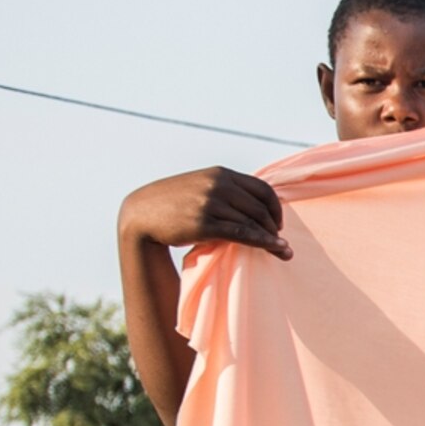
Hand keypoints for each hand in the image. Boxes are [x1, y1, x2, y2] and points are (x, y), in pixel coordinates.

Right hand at [119, 167, 288, 259]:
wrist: (141, 214)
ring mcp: (210, 203)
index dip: (275, 208)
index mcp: (220, 173)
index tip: (277, 223)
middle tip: (280, 242)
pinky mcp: (204, 223)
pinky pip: (243, 234)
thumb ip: (225, 189)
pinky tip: (276, 250)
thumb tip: (255, 205)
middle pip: (261, 207)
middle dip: (274, 227)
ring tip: (283, 252)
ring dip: (272, 239)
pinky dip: (263, 242)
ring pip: (253, 222)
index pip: (262, 188)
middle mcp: (217, 185)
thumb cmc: (174, 204)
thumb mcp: (200, 187)